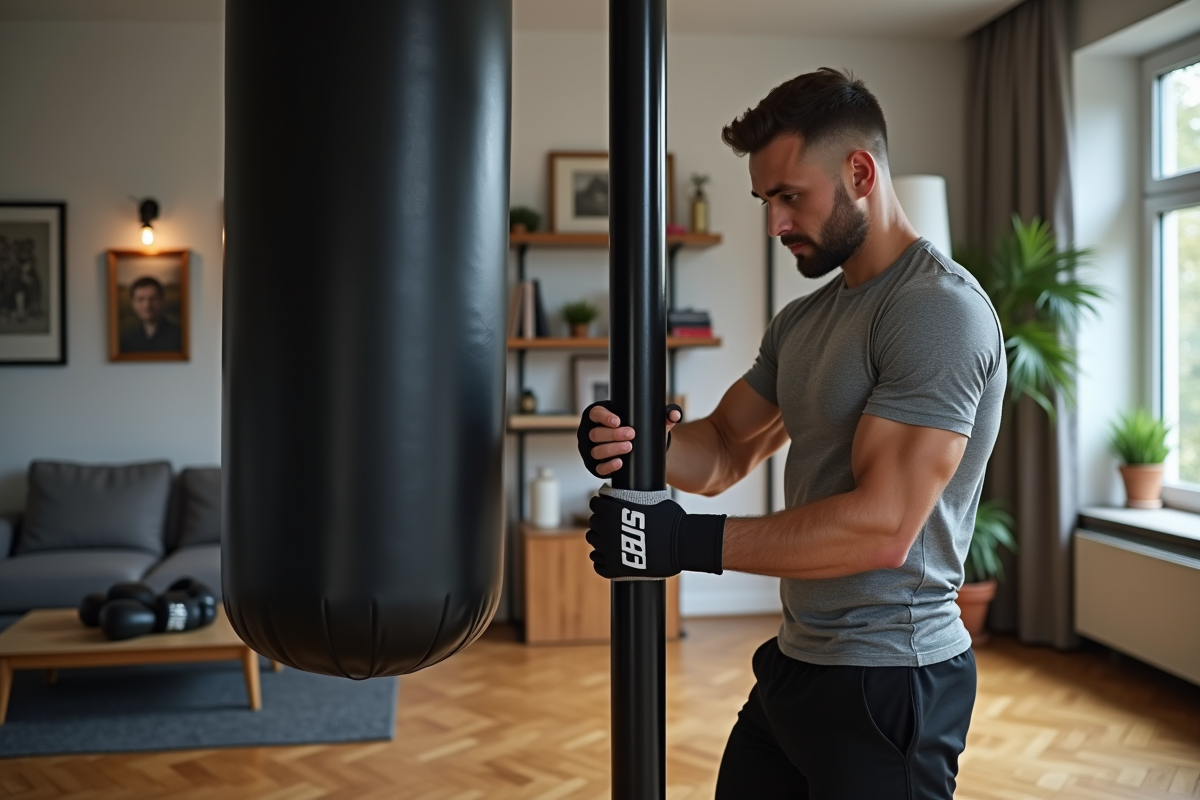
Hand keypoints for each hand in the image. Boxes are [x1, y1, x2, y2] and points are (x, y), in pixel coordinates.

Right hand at [576, 402, 682, 478]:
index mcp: (602, 417)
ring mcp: (595, 450)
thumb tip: (674, 414)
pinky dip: (609, 466)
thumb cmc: (640, 429)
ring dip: (612, 449)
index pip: (596, 413)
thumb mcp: (651, 419)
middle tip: (631, 434)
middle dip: (613, 434)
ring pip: (596, 450)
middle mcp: (594, 433)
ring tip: (629, 447)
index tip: (618, 421)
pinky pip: (599, 467)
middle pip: (596, 433)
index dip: (604, 417)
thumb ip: (664, 414)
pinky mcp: (598, 465)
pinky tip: (620, 463)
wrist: (641, 448)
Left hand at [585, 494, 724, 578]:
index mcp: (612, 511)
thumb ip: (633, 499)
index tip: (607, 506)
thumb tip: (630, 494)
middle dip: (602, 522)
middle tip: (612, 524)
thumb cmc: (671, 520)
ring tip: (612, 540)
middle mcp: (606, 531)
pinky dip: (604, 560)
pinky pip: (598, 564)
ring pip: (594, 543)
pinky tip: (612, 557)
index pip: (596, 504)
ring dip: (601, 540)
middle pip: (594, 524)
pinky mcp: (613, 570)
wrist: (683, 545)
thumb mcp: (651, 500)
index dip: (602, 504)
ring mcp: (609, 552)